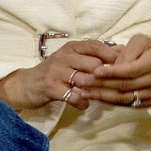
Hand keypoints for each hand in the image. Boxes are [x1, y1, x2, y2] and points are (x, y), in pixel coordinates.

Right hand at [0, 39, 122, 110]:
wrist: (26, 84)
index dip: (112, 56)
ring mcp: (57, 71)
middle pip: (94, 64)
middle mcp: (65, 55)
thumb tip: (121, 50)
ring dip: (95, 89)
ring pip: (84, 79)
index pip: (97, 46)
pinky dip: (81, 101)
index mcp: (72, 47)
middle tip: (115, 84)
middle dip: (106, 76)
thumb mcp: (73, 58)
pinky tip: (84, 104)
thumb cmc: (55, 71)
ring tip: (101, 95)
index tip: (125, 66)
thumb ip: (94, 55)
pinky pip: (72, 95)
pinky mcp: (51, 87)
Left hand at [75, 34, 150, 108]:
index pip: (130, 70)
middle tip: (84, 82)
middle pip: (125, 86)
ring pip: (124, 98)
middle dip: (102, 85)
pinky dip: (111, 101)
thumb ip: (126, 51)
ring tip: (85, 92)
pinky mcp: (149, 102)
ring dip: (103, 96)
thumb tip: (112, 66)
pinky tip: (97, 97)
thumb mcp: (142, 41)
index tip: (95, 71)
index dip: (112, 72)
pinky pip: (127, 104)